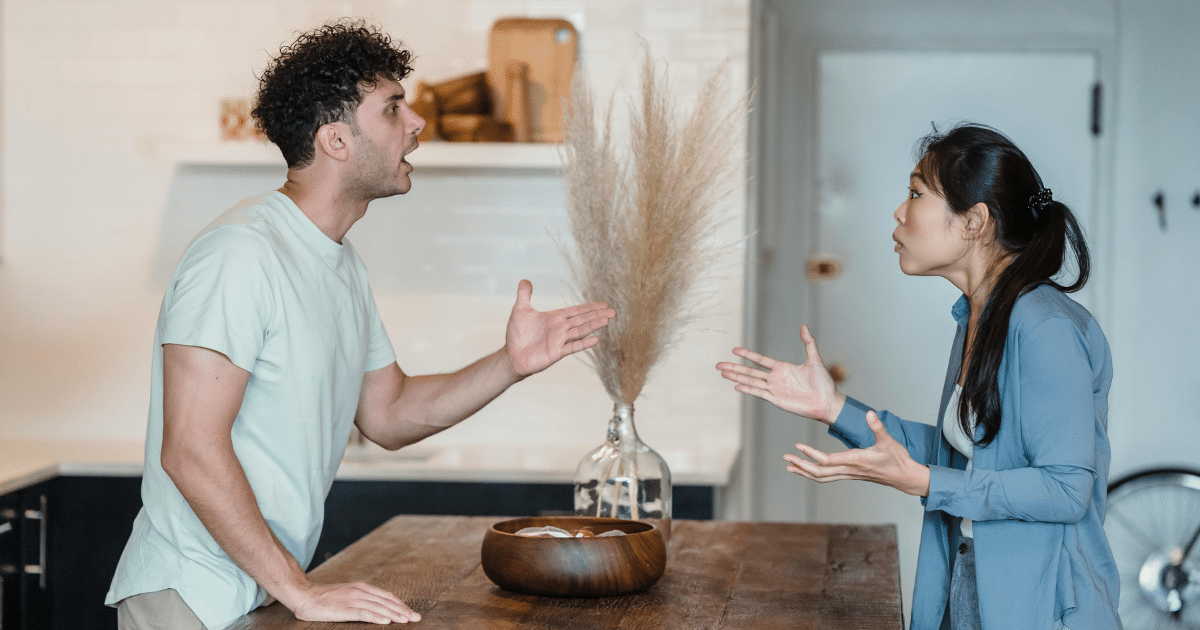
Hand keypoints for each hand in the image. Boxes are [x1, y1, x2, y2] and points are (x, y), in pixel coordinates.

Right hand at [293, 581, 420, 623]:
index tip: (411, 612)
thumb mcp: (347, 594)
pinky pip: (363, 613)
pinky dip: (376, 617)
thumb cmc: (325, 598)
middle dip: (402, 610)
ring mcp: (352, 599)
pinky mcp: (344, 608)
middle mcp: (360, 591)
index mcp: (362, 588)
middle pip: (386, 601)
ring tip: (406, 621)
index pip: (386, 596)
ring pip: (378, 607)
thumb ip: (362, 599)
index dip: (400, 604)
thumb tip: (378, 608)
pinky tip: (386, 621)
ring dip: (394, 614)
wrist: (304, 595)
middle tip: (416, 618)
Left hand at [504, 280, 614, 377]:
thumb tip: (525, 280)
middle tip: (613, 311)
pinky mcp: (556, 352)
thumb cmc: (517, 335)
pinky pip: (572, 347)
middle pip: (582, 319)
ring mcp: (559, 341)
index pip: (576, 311)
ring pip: (580, 331)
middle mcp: (560, 328)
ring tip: (607, 320)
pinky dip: (584, 343)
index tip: (604, 304)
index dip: (589, 307)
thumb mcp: (519, 310)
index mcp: (555, 318)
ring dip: (593, 325)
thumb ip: (524, 295)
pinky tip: (596, 339)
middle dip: (597, 315)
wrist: (512, 355)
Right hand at [716, 324, 843, 423]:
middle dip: (734, 367)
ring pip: (750, 381)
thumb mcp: (815, 359)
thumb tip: (804, 325)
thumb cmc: (823, 382)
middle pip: (749, 371)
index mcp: (782, 368)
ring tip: (722, 373)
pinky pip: (758, 393)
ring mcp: (774, 389)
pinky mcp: (776, 400)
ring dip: (736, 377)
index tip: (734, 349)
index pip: (760, 360)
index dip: (747, 354)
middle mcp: (775, 379)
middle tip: (718, 365)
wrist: (827, 402)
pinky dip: (747, 389)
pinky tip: (736, 386)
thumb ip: (808, 342)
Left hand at [783, 411, 929, 496]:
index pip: (828, 460)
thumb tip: (870, 414)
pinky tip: (806, 470)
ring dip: (804, 472)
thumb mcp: (889, 441)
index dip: (812, 455)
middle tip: (785, 459)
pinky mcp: (849, 475)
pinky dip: (814, 474)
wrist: (904, 477)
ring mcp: (848, 474)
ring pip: (822, 477)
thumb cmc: (897, 458)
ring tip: (789, 467)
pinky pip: (828, 477)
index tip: (798, 447)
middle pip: (819, 472)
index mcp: (856, 461)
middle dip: (801, 465)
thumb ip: (878, 427)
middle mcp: (849, 470)